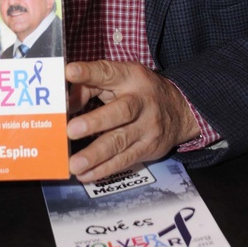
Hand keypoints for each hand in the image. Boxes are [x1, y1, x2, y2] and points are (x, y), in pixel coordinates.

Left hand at [65, 60, 198, 181]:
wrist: (180, 110)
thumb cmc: (139, 91)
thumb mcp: (121, 79)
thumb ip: (91, 86)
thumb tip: (67, 104)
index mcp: (131, 77)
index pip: (108, 72)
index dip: (89, 72)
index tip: (70, 72)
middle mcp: (141, 101)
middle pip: (120, 111)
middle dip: (95, 121)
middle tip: (72, 130)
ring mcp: (147, 127)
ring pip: (121, 141)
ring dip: (96, 154)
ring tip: (75, 164)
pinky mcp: (148, 148)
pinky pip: (124, 160)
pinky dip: (104, 169)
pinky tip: (85, 175)